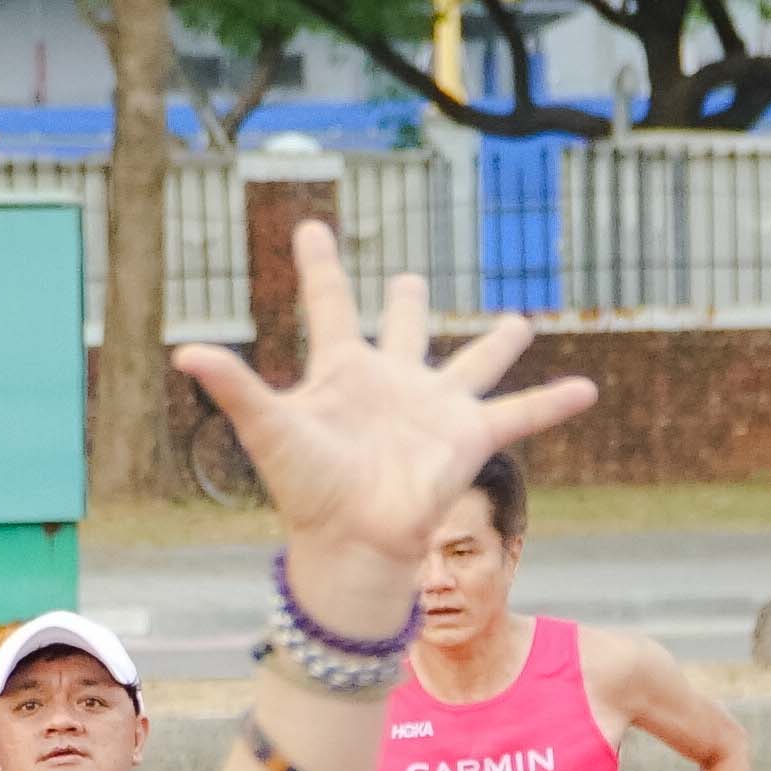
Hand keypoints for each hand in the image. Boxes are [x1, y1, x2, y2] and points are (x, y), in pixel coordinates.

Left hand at [172, 223, 599, 620]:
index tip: (312, 227)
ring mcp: (434, 410)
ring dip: (496, 343)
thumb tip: (183, 351)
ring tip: (521, 321)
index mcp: (344, 371)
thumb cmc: (308, 489)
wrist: (353, 543)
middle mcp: (392, 383)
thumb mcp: (270, 428)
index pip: (331, 304)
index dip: (321, 266)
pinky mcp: (469, 438)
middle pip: (404, 329)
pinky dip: (553, 403)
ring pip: (473, 365)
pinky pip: (519, 415)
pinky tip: (587, 388)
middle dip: (408, 303)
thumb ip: (235, 387)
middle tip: (410, 276)